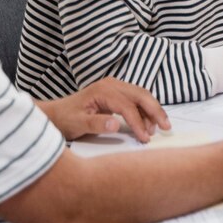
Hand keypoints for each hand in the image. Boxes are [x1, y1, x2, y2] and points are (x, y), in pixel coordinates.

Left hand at [41, 77, 170, 142]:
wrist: (56, 114)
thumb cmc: (65, 119)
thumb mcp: (77, 124)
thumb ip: (97, 124)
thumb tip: (117, 124)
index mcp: (103, 90)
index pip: (128, 106)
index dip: (139, 122)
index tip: (145, 138)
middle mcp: (112, 84)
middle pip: (141, 95)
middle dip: (155, 111)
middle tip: (166, 128)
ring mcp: (115, 87)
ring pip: (142, 95)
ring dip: (152, 110)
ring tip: (158, 128)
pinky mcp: (117, 93)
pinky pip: (136, 99)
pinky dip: (146, 110)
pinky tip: (148, 123)